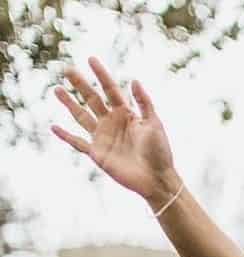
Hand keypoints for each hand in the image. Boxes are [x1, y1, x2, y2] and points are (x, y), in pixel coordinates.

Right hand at [51, 58, 178, 207]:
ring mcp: (103, 137)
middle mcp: (112, 122)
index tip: (91, 59)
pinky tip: (53, 127)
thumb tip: (133, 80)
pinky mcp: (98, 154)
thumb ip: (144, 102)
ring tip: (57, 89)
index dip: (101, 74)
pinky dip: (66, 136)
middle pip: (92, 99)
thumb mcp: (154, 124)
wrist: (156, 179)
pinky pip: (78, 143)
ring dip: (69, 103)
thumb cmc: (160, 152)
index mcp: (126, 113)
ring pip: (81, 116)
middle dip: (80, 84)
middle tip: (67, 69)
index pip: (110, 90)